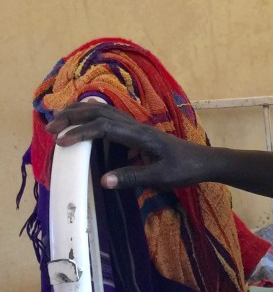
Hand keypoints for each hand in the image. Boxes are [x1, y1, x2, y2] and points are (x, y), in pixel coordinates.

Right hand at [45, 102, 205, 189]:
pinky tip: (83, 118)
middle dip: (74, 117)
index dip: (81, 132)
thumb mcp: (160, 177)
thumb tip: (102, 181)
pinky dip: (92, 114)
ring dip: (81, 112)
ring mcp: (137, 126)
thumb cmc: (184, 169)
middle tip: (50, 128)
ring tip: (59, 119)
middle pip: (100, 112)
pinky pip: (111, 116)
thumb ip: (133, 177)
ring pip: (104, 111)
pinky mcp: (137, 131)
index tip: (61, 141)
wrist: (203, 161)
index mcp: (140, 135)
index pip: (104, 127)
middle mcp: (136, 126)